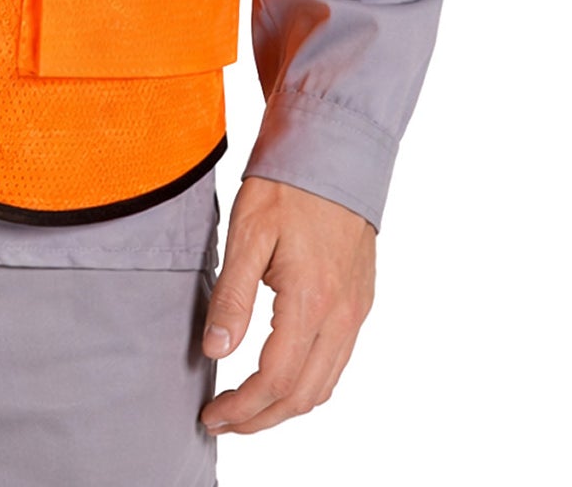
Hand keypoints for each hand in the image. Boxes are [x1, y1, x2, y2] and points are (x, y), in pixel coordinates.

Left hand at [199, 177, 375, 435]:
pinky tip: (279, 377)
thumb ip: (232, 296)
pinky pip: (337, 362)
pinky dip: (307, 383)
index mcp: (312, 300)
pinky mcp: (359, 302)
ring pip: (325, 384)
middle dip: (261, 418)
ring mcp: (356, 311)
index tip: (212, 414)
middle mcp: (342, 315)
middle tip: (222, 421)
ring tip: (245, 408)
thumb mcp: (246, 232)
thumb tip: (215, 350)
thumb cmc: (286, 186)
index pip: (276, 378)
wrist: (334, 151)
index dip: (242, 406)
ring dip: (285, 407)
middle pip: (304, 394)